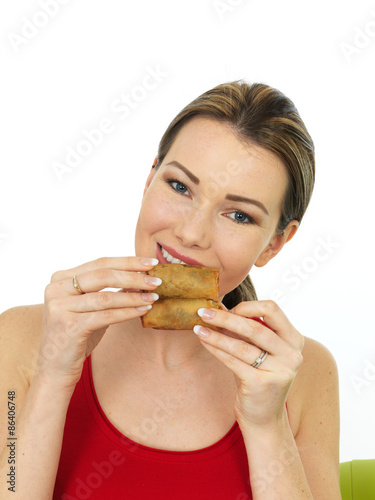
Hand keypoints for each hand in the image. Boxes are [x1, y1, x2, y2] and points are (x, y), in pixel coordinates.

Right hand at [38, 256, 159, 391]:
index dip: (127, 262)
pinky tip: (143, 310)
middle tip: (156, 280)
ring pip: (106, 297)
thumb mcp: (92, 307)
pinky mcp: (69, 326)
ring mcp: (60, 307)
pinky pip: (106, 316)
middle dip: (133, 276)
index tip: (150, 262)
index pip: (100, 263)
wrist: (56, 368)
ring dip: (133, 296)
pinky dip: (128, 312)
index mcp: (60, 278)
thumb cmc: (77, 335)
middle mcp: (56, 289)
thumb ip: (111, 290)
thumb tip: (141, 276)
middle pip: (103, 275)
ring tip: (153, 297)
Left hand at [194, 300, 303, 429]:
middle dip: (225, 318)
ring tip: (198, 328)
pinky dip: (215, 349)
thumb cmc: (258, 378)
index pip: (272, 309)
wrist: (264, 420)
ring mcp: (279, 371)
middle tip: (203, 312)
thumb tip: (218, 306)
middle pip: (254, 327)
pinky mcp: (262, 385)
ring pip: (241, 345)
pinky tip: (204, 342)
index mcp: (294, 340)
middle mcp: (292, 354)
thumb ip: (244, 329)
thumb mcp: (257, 350)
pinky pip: (233, 361)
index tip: (226, 308)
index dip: (247, 306)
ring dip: (215, 335)